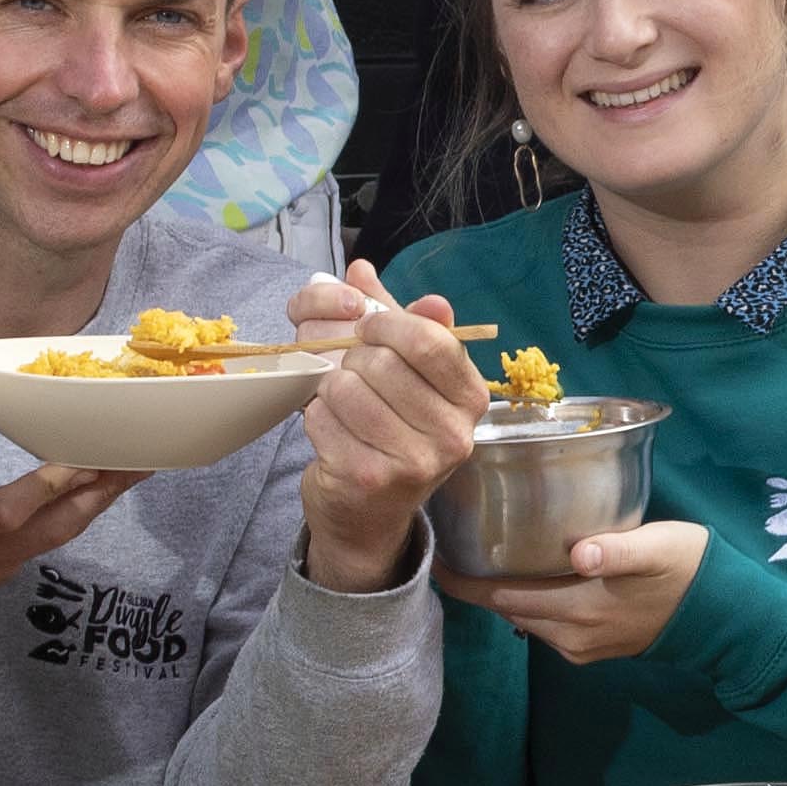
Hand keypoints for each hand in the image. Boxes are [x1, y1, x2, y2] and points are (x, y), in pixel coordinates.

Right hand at [0, 300, 141, 614]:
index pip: (6, 511)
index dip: (46, 488)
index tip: (80, 458)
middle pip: (52, 529)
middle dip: (98, 491)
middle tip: (137, 456)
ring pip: (57, 538)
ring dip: (94, 502)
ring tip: (131, 467)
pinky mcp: (0, 576)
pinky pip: (46, 545)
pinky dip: (71, 515)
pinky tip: (95, 489)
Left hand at [289, 264, 488, 593]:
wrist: (368, 514)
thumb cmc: (389, 430)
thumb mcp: (402, 372)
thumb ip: (386, 318)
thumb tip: (361, 270)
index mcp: (471, 399)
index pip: (429, 340)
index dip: (385, 324)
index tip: (366, 329)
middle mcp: (453, 434)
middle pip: (380, 361)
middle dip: (347, 355)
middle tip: (340, 366)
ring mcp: (413, 462)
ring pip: (345, 387)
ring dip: (329, 388)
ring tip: (337, 401)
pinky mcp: (369, 479)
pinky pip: (322, 419)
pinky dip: (315, 417)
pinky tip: (329, 429)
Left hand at [442, 518, 704, 665]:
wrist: (722, 615)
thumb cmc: (688, 568)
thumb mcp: (657, 547)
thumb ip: (616, 549)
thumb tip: (579, 553)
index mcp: (580, 608)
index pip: (504, 597)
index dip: (466, 583)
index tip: (437, 559)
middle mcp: (571, 636)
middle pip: (508, 609)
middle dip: (478, 586)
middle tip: (456, 547)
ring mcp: (580, 647)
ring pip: (525, 619)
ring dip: (503, 594)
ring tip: (485, 558)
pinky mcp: (591, 649)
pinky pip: (545, 626)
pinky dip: (528, 604)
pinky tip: (529, 577)